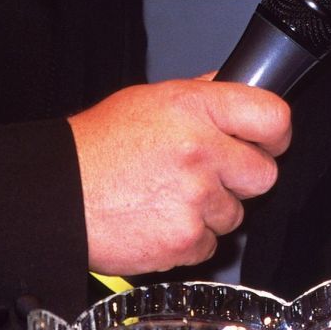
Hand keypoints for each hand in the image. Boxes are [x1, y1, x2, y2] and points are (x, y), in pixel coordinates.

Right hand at [69, 77, 289, 276]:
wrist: (56, 196)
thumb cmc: (96, 148)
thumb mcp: (149, 100)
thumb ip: (201, 94)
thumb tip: (237, 85)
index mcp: (194, 107)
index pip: (273, 117)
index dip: (275, 134)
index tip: (269, 142)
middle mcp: (200, 149)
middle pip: (263, 174)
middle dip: (239, 179)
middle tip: (205, 175)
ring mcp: (196, 196)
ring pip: (235, 214)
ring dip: (209, 211)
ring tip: (167, 197)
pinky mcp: (185, 237)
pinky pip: (209, 244)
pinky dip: (187, 239)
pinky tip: (158, 219)